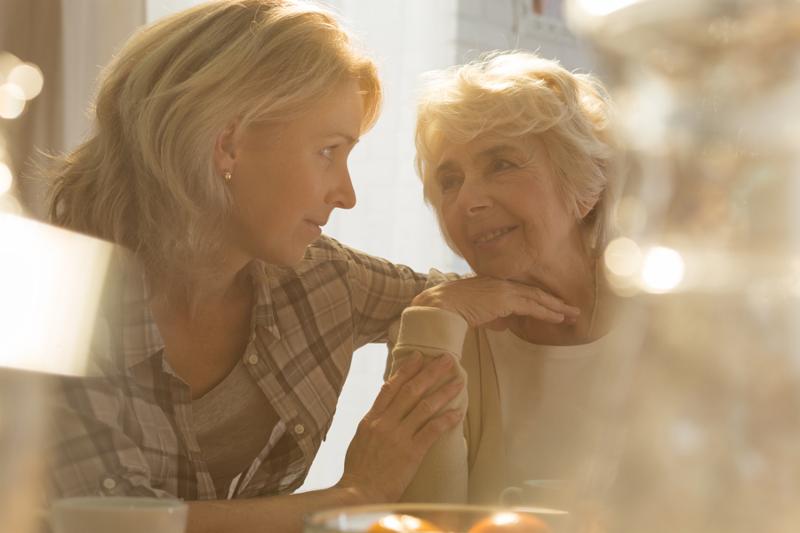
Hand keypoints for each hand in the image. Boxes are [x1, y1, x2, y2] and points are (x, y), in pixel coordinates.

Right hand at [337, 352, 463, 502]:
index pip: (390, 387)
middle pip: (411, 391)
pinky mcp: (411, 453)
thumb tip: (384, 408)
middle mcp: (385, 423)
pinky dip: (447, 419)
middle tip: (445, 359)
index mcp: (371, 419)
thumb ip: (373, 422)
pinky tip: (458, 412)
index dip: (406, 370)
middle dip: (430, 372)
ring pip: (425, 407)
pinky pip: (432, 431)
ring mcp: (398, 437)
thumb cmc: (359, 471)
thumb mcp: (360, 439)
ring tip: (458, 381)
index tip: (419, 357)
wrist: (358, 494)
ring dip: (444, 392)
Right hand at [410, 276, 579, 328]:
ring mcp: (505, 289)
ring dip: (557, 307)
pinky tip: (558, 318)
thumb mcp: (478, 312)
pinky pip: (532, 306)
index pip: (524, 291)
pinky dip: (547, 312)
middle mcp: (503, 283)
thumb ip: (494, 316)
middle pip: (535, 292)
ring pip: (537, 298)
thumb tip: (505, 324)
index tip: (554, 306)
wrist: (442, 304)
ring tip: (572, 315)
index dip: (541, 299)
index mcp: (496, 284)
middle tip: (572, 310)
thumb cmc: (454, 309)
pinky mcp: (506, 299)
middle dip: (555, 302)